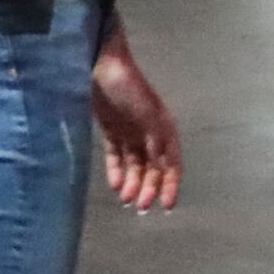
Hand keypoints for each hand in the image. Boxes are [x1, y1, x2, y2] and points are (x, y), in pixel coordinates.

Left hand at [91, 26, 181, 213]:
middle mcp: (151, 134)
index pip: (172, 165)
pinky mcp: (112, 131)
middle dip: (148, 188)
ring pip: (135, 165)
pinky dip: (117, 171)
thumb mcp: (149, 116)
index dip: (171, 186)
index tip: (168, 206)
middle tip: (140, 207)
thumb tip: (162, 169)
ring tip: (126, 200)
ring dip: (133, 183)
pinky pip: (117, 156)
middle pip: (153, 169)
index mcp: (165, 130)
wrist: (101, 66)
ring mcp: (131, 133)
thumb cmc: (130, 88)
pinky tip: (115, 185)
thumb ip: (156, 142)